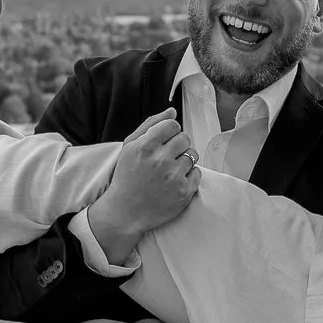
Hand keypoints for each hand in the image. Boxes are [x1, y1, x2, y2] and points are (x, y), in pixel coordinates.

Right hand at [87, 109, 200, 260]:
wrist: (125, 212)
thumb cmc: (127, 177)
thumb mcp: (130, 147)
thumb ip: (151, 125)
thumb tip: (172, 111)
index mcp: (146, 146)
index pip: (173, 125)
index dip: (169, 132)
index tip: (163, 142)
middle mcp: (161, 160)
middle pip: (184, 138)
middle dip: (177, 145)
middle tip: (165, 158)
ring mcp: (173, 177)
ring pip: (192, 154)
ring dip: (183, 160)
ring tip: (168, 171)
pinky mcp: (184, 192)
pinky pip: (197, 172)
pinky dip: (188, 176)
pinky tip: (174, 182)